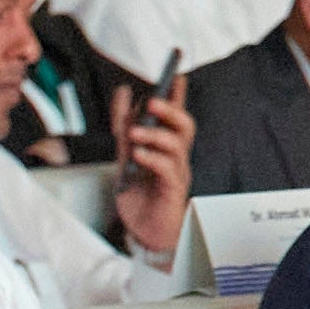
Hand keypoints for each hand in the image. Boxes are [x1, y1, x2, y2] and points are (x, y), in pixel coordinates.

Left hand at [113, 78, 195, 258]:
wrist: (143, 233)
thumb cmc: (140, 196)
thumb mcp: (125, 156)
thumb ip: (124, 129)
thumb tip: (124, 95)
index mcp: (166, 148)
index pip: (175, 116)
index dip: (177, 95)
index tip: (175, 75)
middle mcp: (176, 157)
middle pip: (185, 126)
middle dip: (172, 109)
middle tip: (153, 100)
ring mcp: (177, 173)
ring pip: (178, 145)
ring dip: (155, 134)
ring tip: (134, 132)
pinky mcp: (172, 190)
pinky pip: (168, 169)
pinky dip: (152, 159)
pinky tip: (138, 155)